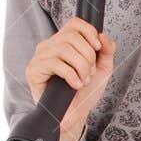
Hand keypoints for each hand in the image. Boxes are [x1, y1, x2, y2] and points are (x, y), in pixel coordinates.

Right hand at [26, 16, 115, 140]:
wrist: (73, 117)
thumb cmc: (84, 93)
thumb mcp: (101, 69)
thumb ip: (106, 51)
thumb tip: (104, 36)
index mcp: (63, 42)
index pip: (75, 23)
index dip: (89, 32)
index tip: (98, 48)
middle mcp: (49, 46)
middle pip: (72, 36)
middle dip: (87, 56)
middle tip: (90, 73)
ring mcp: (40, 58)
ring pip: (65, 49)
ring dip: (81, 66)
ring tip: (83, 80)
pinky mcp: (34, 71)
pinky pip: (55, 63)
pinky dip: (71, 75)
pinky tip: (75, 85)